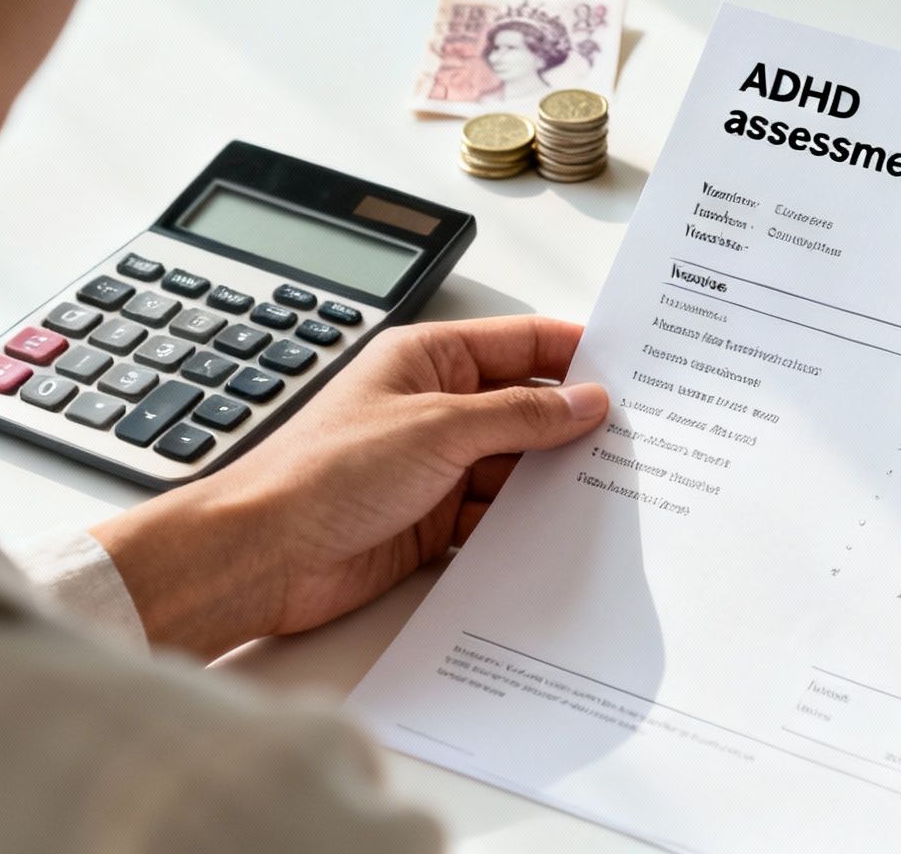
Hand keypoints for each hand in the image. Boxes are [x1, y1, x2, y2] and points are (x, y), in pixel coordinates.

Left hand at [91, 317, 607, 657]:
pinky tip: (561, 535)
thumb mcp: (439, 428)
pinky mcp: (431, 522)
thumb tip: (585, 400)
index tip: (634, 371)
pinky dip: (523, 527)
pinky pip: (495, 518)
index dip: (577, 354)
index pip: (521, 345)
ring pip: (515, 468)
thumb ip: (519, 416)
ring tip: (611, 492)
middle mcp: (434, 409)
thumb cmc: (323, 473)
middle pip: (525, 409)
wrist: (263, 555)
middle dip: (573, 426)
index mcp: (429, 360)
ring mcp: (433, 467)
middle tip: (638, 440)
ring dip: (551, 482)